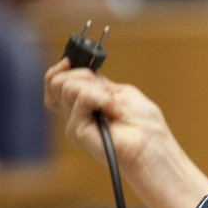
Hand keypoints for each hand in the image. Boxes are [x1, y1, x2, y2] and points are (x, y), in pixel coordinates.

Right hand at [43, 57, 174, 172]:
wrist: (152, 146)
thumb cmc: (145, 125)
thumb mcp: (120, 93)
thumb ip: (96, 84)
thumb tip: (76, 72)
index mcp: (86, 104)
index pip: (55, 84)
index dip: (58, 70)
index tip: (70, 61)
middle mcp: (75, 114)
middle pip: (57, 82)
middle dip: (83, 76)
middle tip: (106, 92)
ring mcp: (73, 123)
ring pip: (66, 86)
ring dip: (97, 89)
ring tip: (114, 106)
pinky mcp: (75, 131)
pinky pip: (81, 98)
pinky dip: (102, 98)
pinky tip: (115, 111)